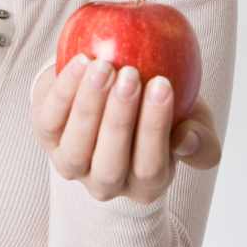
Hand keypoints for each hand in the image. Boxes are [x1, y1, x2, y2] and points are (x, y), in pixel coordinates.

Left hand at [30, 55, 220, 204]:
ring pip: (76, 147)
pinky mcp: (45, 137)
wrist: (112, 88)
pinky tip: (82, 61)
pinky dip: (64, 90)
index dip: (155, 127)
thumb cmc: (156, 109)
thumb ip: (201, 136)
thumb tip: (185, 139)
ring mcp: (72, 164)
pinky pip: (50, 120)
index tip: (163, 84)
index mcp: (146, 184)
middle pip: (110, 164)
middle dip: (120, 118)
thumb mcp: (190, 120)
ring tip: (104, 66)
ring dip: (89, 105)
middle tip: (131, 74)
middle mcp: (106, 183)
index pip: (151, 167)